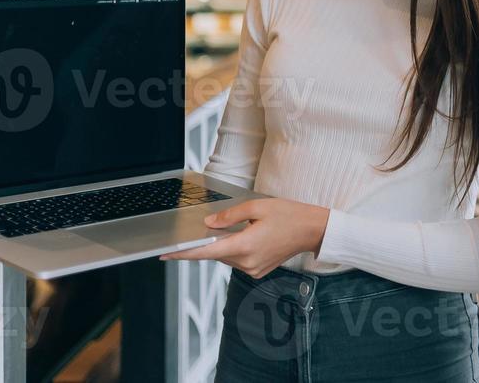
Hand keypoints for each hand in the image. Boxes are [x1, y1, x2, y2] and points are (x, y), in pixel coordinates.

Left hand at [161, 198, 329, 278]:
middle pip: (215, 254)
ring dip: (223, 245)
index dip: (183, 253)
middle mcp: (247, 262)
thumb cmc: (289, 215)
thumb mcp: (258, 207)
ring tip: (235, 228)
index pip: (206, 251)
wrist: (313, 230)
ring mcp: (253, 269)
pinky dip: (234, 250)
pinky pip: (237, 261)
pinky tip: (244, 237)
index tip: (165, 254)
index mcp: (245, 246)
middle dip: (207, 242)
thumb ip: (230, 216)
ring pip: (225, 257)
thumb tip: (208, 224)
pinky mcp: (258, 271)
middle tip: (204, 228)